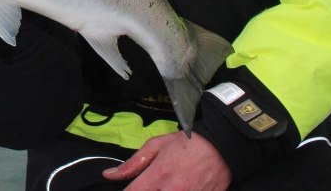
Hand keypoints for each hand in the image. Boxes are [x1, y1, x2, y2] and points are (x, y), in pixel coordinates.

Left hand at [102, 131, 230, 189]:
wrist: (222, 147)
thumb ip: (132, 164)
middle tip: (151, 185)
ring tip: (165, 185)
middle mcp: (173, 190)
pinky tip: (179, 186)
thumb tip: (109, 175)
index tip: (130, 189)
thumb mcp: (156, 146)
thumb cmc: (187, 144)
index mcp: (158, 175)